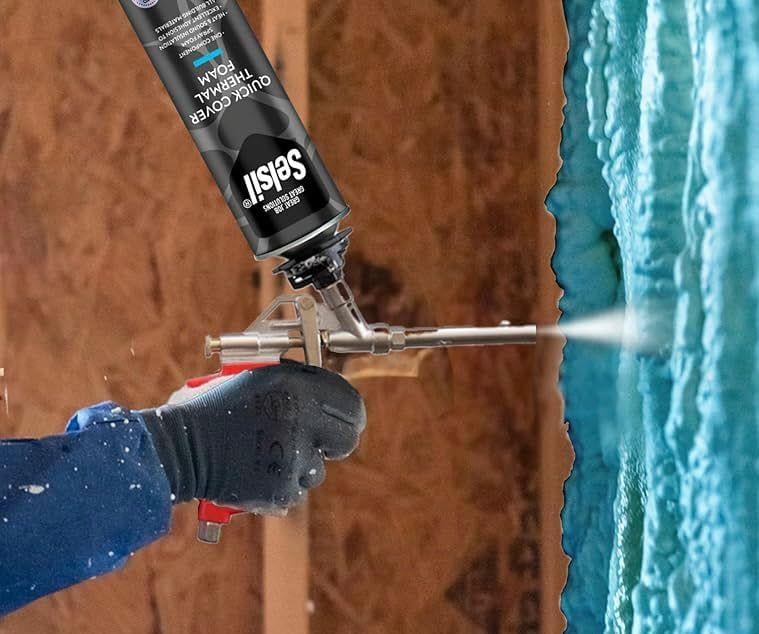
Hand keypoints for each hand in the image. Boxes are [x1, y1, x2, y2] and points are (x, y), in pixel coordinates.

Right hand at [140, 364, 365, 513]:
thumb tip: (323, 394)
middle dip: (334, 442)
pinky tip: (255, 472)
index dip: (349, 413)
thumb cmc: (210, 409)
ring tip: (267, 454)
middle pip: (346, 438)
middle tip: (317, 441)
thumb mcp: (255, 377)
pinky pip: (293, 490)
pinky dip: (278, 486)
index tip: (344, 419)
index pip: (350, 403)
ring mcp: (292, 457)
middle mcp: (300, 419)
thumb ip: (293, 383)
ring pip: (317, 469)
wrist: (178, 447)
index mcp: (295, 386)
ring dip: (300, 466)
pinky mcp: (280, 489)